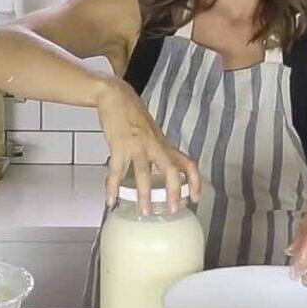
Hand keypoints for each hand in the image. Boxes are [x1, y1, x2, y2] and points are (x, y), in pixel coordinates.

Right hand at [95, 78, 200, 214]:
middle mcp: (155, 145)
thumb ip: (158, 150)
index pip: (188, 163)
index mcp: (164, 144)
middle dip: (174, 192)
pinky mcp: (120, 145)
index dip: (195, 182)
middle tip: (173, 210)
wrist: (116, 96)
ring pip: (144, 173)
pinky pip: (116, 170)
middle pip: (171, 170)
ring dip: (144, 194)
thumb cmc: (133, 115)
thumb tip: (161, 170)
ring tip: (144, 211)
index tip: (195, 198)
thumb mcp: (152, 133)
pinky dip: (113, 187)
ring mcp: (137, 145)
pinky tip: (111, 200)